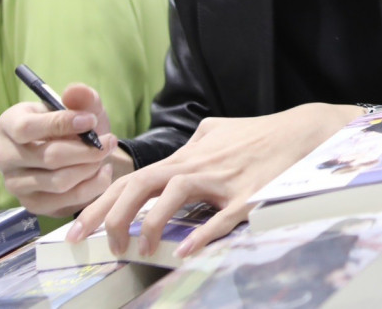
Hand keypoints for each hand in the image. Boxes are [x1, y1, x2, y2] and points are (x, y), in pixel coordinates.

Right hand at [0, 84, 126, 217]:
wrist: (79, 154)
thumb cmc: (75, 126)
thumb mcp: (82, 107)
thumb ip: (81, 97)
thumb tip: (74, 91)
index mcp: (9, 124)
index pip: (26, 128)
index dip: (61, 124)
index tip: (90, 120)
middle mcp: (4, 156)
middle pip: (48, 157)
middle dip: (86, 150)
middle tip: (109, 141)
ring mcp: (15, 184)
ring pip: (59, 181)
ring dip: (90, 167)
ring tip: (104, 154)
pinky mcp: (31, 204)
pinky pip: (67, 200)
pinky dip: (92, 186)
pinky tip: (101, 171)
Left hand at [68, 103, 363, 258]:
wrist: (304, 132)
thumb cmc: (261, 134)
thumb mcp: (219, 130)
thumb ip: (193, 143)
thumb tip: (177, 154)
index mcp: (187, 156)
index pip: (133, 178)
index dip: (101, 202)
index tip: (78, 227)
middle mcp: (198, 165)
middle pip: (141, 183)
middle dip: (110, 213)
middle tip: (92, 241)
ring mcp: (223, 179)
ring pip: (175, 192)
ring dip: (151, 222)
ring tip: (138, 249)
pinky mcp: (249, 194)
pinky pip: (221, 216)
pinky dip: (201, 234)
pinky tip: (184, 251)